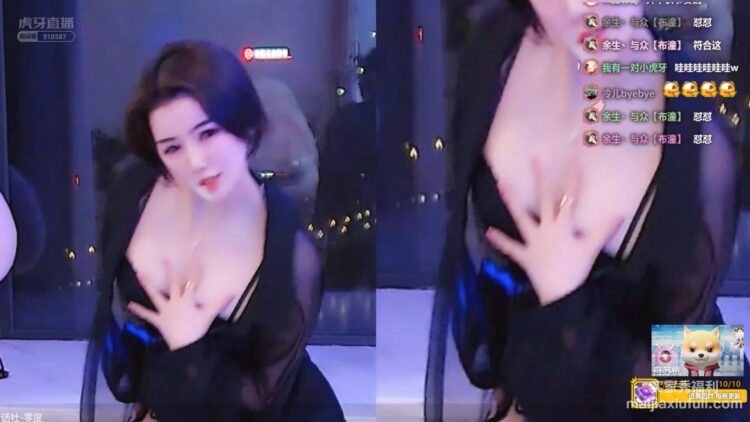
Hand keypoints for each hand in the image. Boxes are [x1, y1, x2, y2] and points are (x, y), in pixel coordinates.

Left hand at [127, 261, 234, 350]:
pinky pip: (147, 314)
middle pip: (172, 284)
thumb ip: (220, 302)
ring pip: (155, 295)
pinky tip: (129, 304)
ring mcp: (164, 310)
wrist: (185, 347)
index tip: (195, 257)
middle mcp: (174, 301)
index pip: (192, 281)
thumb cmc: (197, 329)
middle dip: (170, 270)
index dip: (194, 269)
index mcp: (187, 300)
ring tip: (139, 274)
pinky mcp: (158, 320)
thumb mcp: (209, 315)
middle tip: (165, 257)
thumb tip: (233, 292)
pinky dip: (139, 310)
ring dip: (147, 285)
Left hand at [485, 158, 623, 305]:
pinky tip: (488, 232)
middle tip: (535, 157)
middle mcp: (546, 228)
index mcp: (564, 225)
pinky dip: (500, 241)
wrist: (561, 295)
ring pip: (521, 217)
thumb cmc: (577, 270)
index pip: (570, 197)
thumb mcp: (591, 248)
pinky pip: (510, 247)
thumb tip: (621, 213)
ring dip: (511, 201)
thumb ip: (604, 230)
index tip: (573, 159)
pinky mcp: (524, 255)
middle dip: (541, 178)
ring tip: (500, 183)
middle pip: (544, 199)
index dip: (572, 177)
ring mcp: (533, 240)